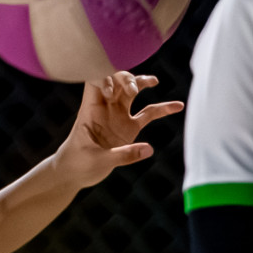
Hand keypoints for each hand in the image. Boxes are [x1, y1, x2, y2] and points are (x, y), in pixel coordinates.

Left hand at [52, 71, 182, 188]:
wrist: (74, 173)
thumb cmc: (77, 163)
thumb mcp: (97, 160)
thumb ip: (123, 155)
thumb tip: (149, 149)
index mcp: (90, 109)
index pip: (95, 80)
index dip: (104, 78)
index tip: (111, 92)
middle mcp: (105, 108)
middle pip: (116, 80)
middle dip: (126, 78)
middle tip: (134, 90)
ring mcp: (118, 116)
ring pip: (132, 92)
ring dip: (142, 82)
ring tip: (154, 81)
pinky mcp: (129, 128)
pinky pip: (148, 114)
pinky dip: (162, 109)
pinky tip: (178, 106)